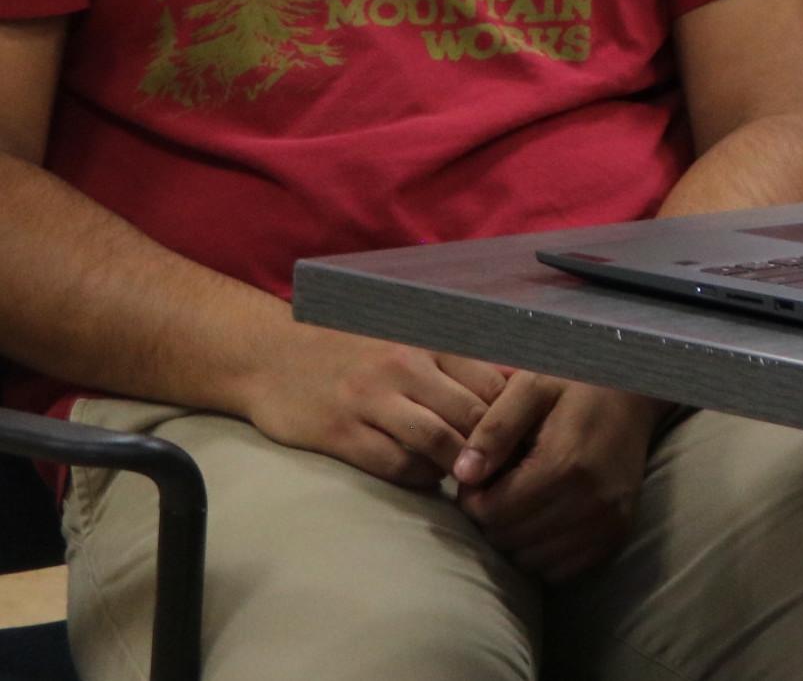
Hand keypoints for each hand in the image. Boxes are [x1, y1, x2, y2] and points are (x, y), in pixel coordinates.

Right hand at [242, 321, 509, 486]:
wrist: (270, 355)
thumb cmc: (348, 348)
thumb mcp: (403, 337)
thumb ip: (450, 359)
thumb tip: (511, 385)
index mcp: (425, 339)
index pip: (491, 380)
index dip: (511, 414)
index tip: (519, 436)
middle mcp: (404, 365)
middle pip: (472, 415)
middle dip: (491, 447)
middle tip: (499, 468)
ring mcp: (372, 399)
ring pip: (439, 442)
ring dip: (457, 466)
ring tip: (465, 477)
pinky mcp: (342, 433)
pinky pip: (397, 466)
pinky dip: (420, 479)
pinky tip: (424, 477)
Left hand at [454, 375, 664, 580]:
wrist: (634, 395)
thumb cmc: (575, 384)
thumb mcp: (532, 385)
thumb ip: (495, 427)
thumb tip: (463, 474)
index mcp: (565, 464)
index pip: (493, 513)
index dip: (472, 497)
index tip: (476, 475)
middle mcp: (591, 502)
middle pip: (509, 540)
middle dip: (491, 517)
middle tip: (495, 486)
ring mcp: (607, 523)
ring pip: (531, 561)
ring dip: (515, 537)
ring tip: (518, 498)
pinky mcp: (616, 535)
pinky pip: (560, 570)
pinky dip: (542, 552)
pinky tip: (542, 516)